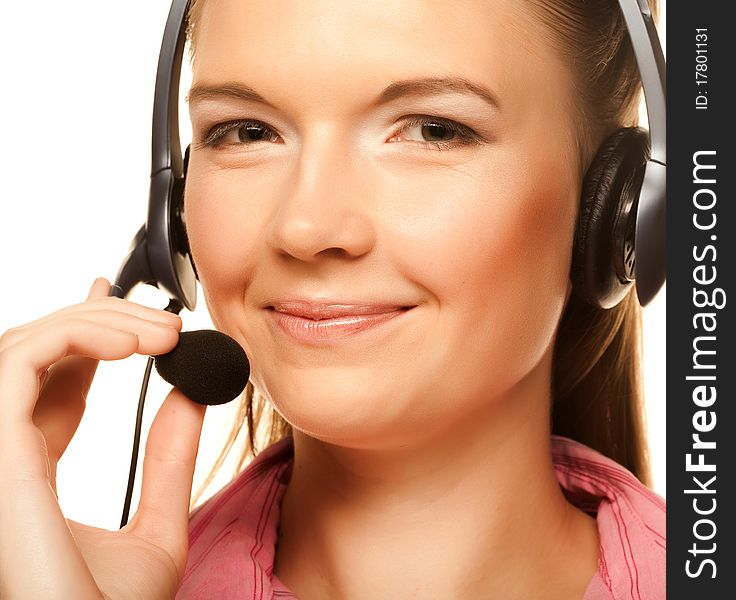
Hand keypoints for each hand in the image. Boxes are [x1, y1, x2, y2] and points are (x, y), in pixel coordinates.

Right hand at [0, 278, 204, 598]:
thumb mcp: (158, 529)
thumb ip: (170, 460)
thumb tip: (190, 395)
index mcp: (33, 470)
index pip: (48, 380)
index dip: (87, 336)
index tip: (137, 317)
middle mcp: (7, 454)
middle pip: (37, 354)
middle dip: (105, 323)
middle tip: (170, 326)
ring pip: (24, 345)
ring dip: (98, 322)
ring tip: (165, 333)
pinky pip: (18, 362)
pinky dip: (75, 335)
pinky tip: (135, 345)